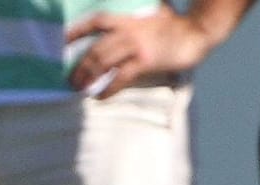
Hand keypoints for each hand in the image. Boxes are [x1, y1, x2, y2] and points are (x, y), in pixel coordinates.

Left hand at [65, 9, 218, 97]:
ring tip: (79, 88)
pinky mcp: (146, 61)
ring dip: (88, 77)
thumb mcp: (152, 12)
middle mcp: (130, 30)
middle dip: (80, 65)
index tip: (61, 41)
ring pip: (104, 62)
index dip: (77, 30)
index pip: (97, 21)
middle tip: (68, 79)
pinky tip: (100, 97)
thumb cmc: (173, 25)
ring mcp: (138, 46)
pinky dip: (108, 89)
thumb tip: (115, 25)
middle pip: (96, 47)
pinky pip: (121, 77)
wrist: (197, 33)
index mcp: (129, 19)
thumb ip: (134, 17)